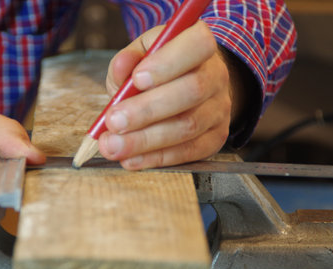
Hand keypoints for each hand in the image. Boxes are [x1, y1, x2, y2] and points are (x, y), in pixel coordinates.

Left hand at [99, 21, 236, 169]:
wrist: (189, 88)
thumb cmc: (160, 70)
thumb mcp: (141, 55)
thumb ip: (128, 60)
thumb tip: (121, 68)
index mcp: (200, 44)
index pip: (197, 45)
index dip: (168, 63)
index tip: (137, 79)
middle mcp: (216, 75)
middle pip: (191, 91)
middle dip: (147, 110)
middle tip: (114, 122)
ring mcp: (219, 109)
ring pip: (188, 126)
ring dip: (146, 140)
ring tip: (113, 146)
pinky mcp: (215, 138)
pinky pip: (189, 151)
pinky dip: (156, 157)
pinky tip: (132, 159)